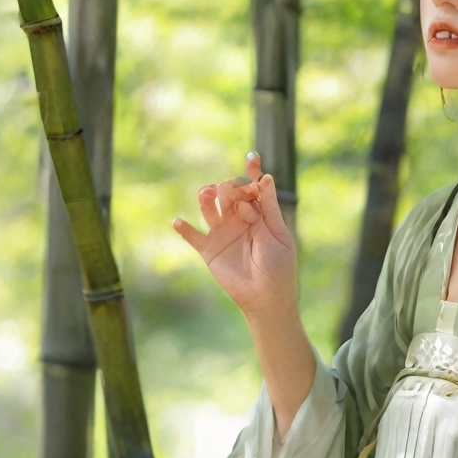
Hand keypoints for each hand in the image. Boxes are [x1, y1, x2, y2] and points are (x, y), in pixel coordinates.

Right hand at [173, 154, 296, 316]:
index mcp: (258, 212)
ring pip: (208, 208)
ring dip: (206, 198)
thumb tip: (266, 177)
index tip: (252, 159)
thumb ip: (269, 207)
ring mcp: (222, 233)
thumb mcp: (277, 234)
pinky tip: (178, 222)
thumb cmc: (279, 267)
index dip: (251, 171)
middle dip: (232, 190)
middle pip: (228, 193)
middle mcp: (238, 218)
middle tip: (242, 206)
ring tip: (206, 194)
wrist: (267, 298)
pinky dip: (184, 229)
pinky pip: (193, 237)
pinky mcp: (210, 250)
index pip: (252, 186)